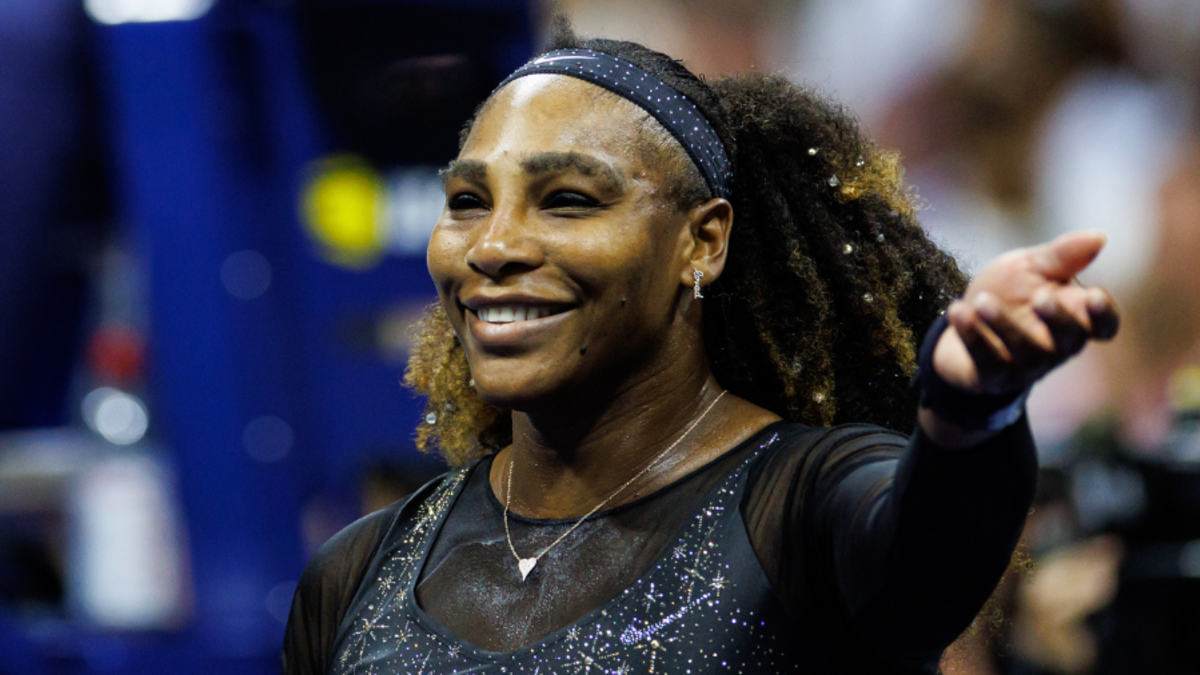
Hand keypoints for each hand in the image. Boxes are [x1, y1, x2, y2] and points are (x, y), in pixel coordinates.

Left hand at [933, 231, 1119, 395]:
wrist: (962, 318)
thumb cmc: (1008, 292)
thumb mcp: (1031, 267)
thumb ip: (1061, 255)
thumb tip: (1098, 237)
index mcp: (1074, 318)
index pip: (1103, 324)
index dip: (1103, 314)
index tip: (1094, 296)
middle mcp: (1057, 347)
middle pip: (1069, 340)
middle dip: (1057, 319)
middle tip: (1040, 297)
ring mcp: (1026, 367)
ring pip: (1025, 351)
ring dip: (1003, 324)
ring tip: (981, 301)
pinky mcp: (993, 378)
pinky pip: (987, 362)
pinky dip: (972, 336)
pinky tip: (958, 311)